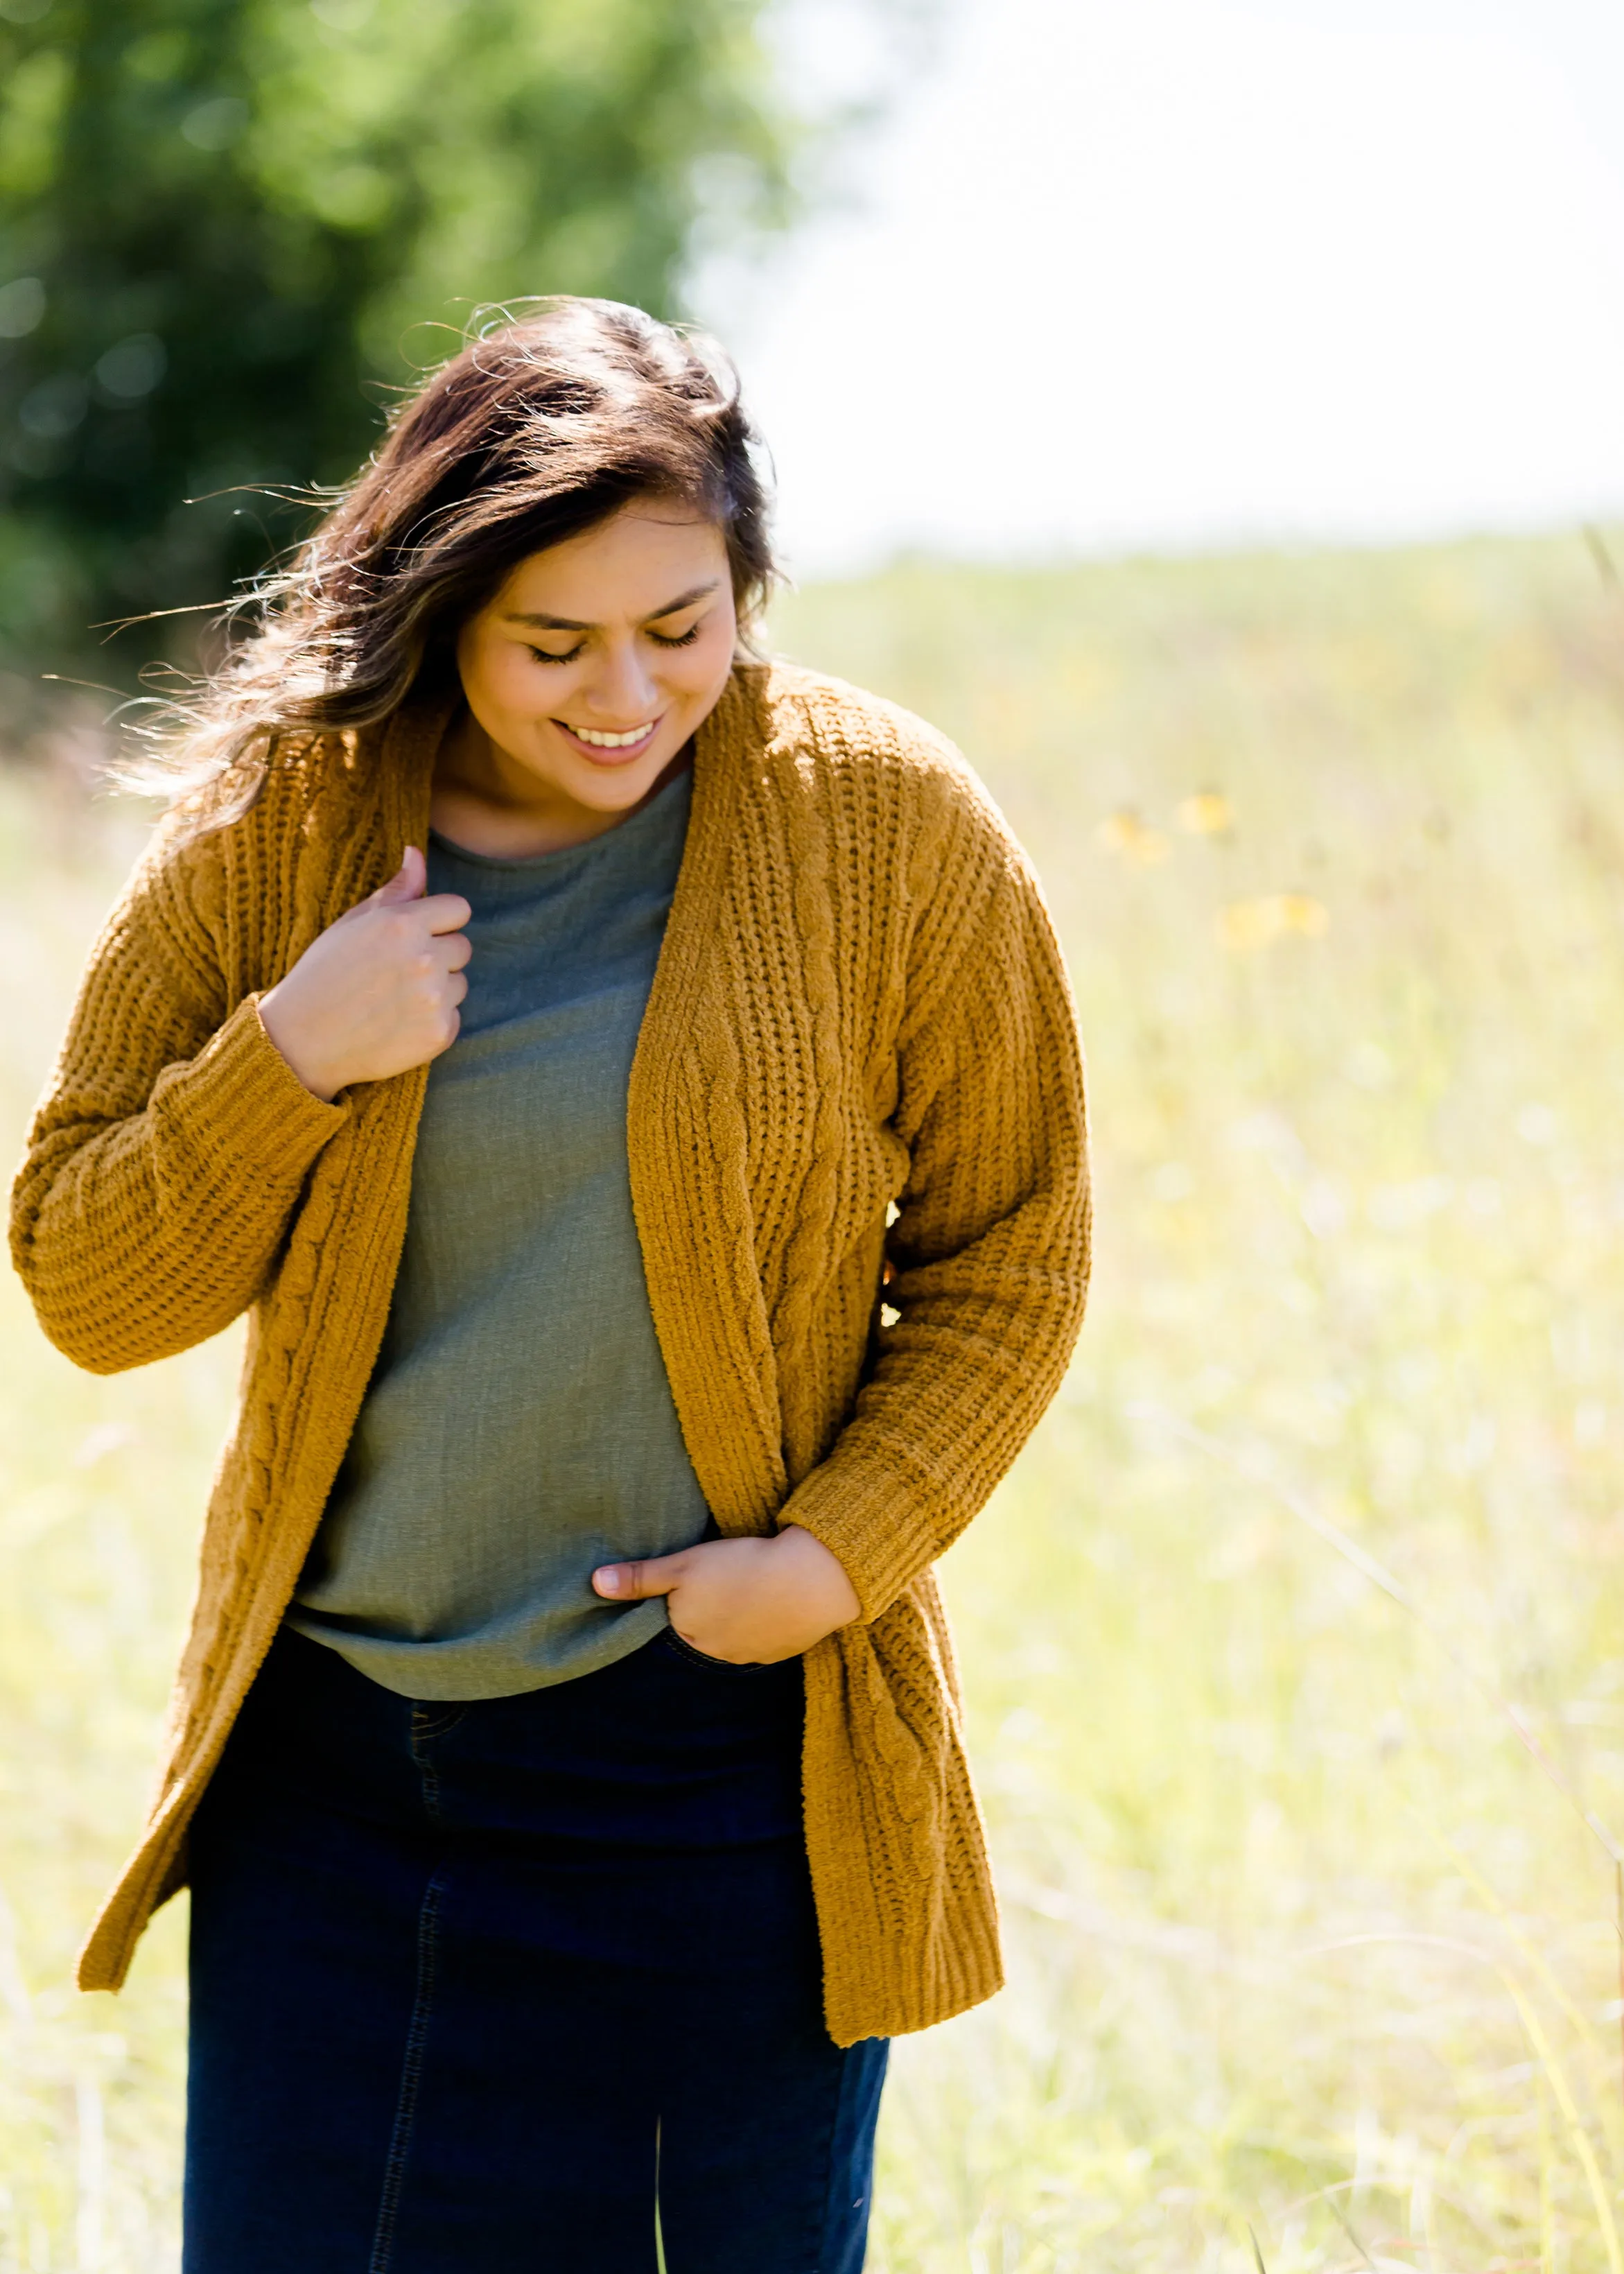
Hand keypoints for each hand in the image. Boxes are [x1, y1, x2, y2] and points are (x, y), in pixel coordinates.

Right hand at [258, 847, 471, 1101]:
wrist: (301, 1041)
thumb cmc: (323, 974)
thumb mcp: (353, 923)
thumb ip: (395, 890)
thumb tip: (416, 853)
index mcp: (403, 924)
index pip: (459, 909)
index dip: (439, 921)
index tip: (415, 936)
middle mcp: (424, 959)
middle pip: (462, 947)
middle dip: (438, 955)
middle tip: (396, 972)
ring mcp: (434, 999)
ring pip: (459, 983)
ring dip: (438, 989)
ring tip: (393, 999)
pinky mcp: (439, 1034)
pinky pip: (453, 1017)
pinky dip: (433, 1022)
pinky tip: (397, 1023)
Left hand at [591, 1525, 860, 1664]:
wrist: (810, 1580)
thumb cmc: (742, 1567)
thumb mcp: (684, 1565)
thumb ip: (640, 1578)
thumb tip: (594, 1584)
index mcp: (690, 1633)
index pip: (674, 1619)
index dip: (682, 1597)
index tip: (697, 1576)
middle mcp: (717, 1653)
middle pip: (703, 1630)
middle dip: (708, 1609)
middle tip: (724, 1577)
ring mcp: (751, 1656)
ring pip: (734, 1635)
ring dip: (737, 1617)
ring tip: (748, 1586)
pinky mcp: (781, 1651)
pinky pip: (763, 1638)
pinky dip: (763, 1621)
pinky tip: (771, 1598)